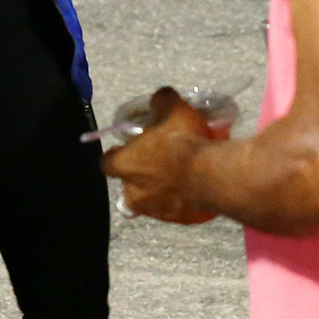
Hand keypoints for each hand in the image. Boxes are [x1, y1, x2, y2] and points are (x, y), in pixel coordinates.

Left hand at [102, 88, 223, 222]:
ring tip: (179, 176)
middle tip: (157, 164)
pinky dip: (180, 201)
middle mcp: (133, 193)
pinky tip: (194, 188)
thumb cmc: (182, 142)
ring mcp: (155, 210)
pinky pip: (174, 210)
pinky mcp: (178, 220)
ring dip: (160, 190)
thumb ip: (161, 102)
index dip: (117, 154)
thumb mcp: (172, 109)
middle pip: (128, 187)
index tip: (128, 148)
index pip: (107, 163)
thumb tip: (159, 98)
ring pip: (151, 201)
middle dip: (139, 178)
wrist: (211, 176)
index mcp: (124, 166)